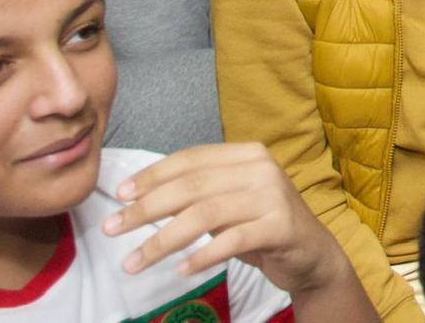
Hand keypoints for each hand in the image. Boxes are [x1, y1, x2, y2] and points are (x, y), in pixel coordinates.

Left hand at [105, 143, 360, 300]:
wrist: (311, 254)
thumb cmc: (260, 226)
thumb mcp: (228, 203)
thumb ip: (197, 194)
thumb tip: (138, 196)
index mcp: (247, 154)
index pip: (191, 159)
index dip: (152, 175)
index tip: (120, 195)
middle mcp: (262, 168)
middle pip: (192, 187)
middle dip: (145, 209)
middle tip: (112, 228)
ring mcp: (273, 196)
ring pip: (205, 215)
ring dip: (162, 241)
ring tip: (133, 262)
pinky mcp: (281, 226)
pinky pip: (231, 241)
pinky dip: (201, 256)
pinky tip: (181, 270)